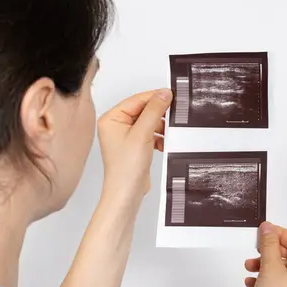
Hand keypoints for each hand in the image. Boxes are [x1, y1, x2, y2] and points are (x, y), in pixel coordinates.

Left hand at [98, 89, 172, 209]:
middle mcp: (116, 126)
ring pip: (148, 122)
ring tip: (170, 132)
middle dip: (159, 114)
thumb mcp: (142, 133)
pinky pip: (150, 134)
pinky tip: (165, 143)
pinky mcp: (135, 146)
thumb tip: (164, 93)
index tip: (171, 95)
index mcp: (111, 119)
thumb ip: (154, 111)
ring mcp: (125, 136)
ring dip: (160, 127)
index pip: (136, 100)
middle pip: (143, 110)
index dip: (154, 97)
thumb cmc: (126, 168)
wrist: (126, 192)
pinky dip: (159, 137)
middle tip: (174, 113)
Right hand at [245, 222, 286, 286]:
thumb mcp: (270, 266)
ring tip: (249, 268)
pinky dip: (267, 279)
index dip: (279, 234)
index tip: (263, 231)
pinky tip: (251, 282)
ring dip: (265, 265)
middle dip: (269, 252)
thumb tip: (268, 228)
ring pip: (284, 269)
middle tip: (255, 250)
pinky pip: (281, 283)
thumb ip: (268, 244)